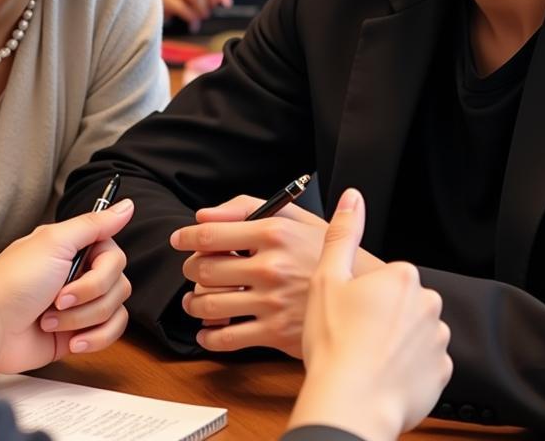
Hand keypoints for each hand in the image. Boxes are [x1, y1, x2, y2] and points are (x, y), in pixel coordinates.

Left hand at [0, 199, 133, 372]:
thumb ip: (95, 223)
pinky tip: (72, 342)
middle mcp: (82, 274)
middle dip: (88, 296)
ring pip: (116, 310)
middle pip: (119, 284)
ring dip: (83, 319)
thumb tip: (128, 205)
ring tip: (51, 320)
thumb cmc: (15, 282)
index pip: (116, 256)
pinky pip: (110, 333)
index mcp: (76, 249)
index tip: (75, 271)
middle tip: (57, 299)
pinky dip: (94, 339)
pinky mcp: (80, 333)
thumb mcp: (54, 242)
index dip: (101, 270)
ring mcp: (82, 306)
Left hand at [170, 194, 382, 356]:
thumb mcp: (296, 216)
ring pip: (209, 304)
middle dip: (192, 271)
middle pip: (205, 270)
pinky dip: (209, 337)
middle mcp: (270, 265)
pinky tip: (209, 332)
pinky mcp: (275, 332)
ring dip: (194, 303)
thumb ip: (247, 206)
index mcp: (274, 231)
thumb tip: (203, 215)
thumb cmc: (325, 252)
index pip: (211, 235)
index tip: (178, 240)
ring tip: (196, 301)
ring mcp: (272, 301)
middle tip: (194, 271)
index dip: (186, 238)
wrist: (365, 293)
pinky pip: (226, 338)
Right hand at [288, 189, 452, 440]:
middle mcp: (428, 304)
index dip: (364, 296)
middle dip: (383, 317)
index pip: (387, 278)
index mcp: (402, 277)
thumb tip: (352, 197)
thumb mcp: (327, 279)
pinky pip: (424, 365)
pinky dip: (408, 370)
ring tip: (366, 358)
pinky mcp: (441, 374)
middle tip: (354, 335)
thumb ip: (343, 233)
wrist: (351, 403)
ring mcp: (437, 340)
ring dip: (397, 343)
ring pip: (414, 333)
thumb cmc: (334, 343)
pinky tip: (382, 375)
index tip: (348, 312)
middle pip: (403, 304)